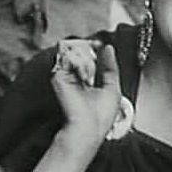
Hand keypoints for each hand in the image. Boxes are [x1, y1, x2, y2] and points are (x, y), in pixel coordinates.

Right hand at [51, 40, 120, 154]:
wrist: (87, 127)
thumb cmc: (100, 116)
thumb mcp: (113, 88)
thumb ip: (110, 67)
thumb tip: (108, 48)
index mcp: (92, 84)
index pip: (94, 63)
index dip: (99, 53)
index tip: (104, 45)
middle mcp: (79, 81)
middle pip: (84, 57)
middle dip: (91, 50)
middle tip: (97, 44)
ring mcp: (68, 78)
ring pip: (75, 56)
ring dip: (84, 53)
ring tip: (91, 53)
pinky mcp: (58, 78)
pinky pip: (66, 60)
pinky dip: (75, 58)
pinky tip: (83, 62)